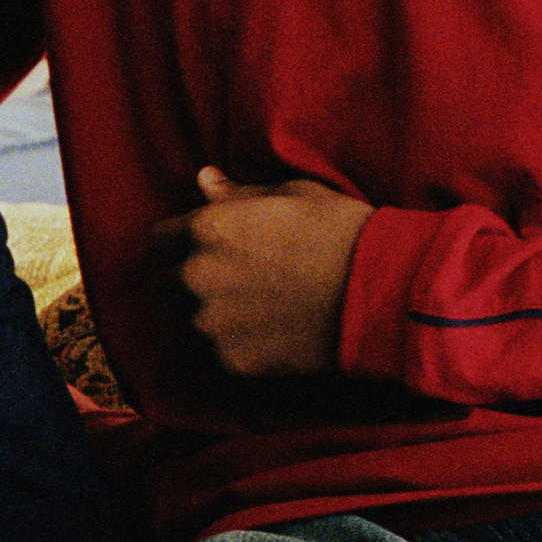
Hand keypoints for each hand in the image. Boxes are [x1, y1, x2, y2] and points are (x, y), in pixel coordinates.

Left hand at [159, 165, 371, 376]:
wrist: (384, 292)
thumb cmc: (341, 232)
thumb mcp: (291, 196)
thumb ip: (236, 195)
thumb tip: (203, 179)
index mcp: (205, 230)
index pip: (158, 241)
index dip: (180, 243)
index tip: (207, 248)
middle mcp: (196, 278)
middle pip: (167, 284)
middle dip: (191, 280)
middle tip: (238, 278)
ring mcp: (210, 324)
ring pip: (188, 321)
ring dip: (209, 314)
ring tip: (257, 305)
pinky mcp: (230, 361)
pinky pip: (214, 352)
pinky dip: (233, 345)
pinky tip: (270, 331)